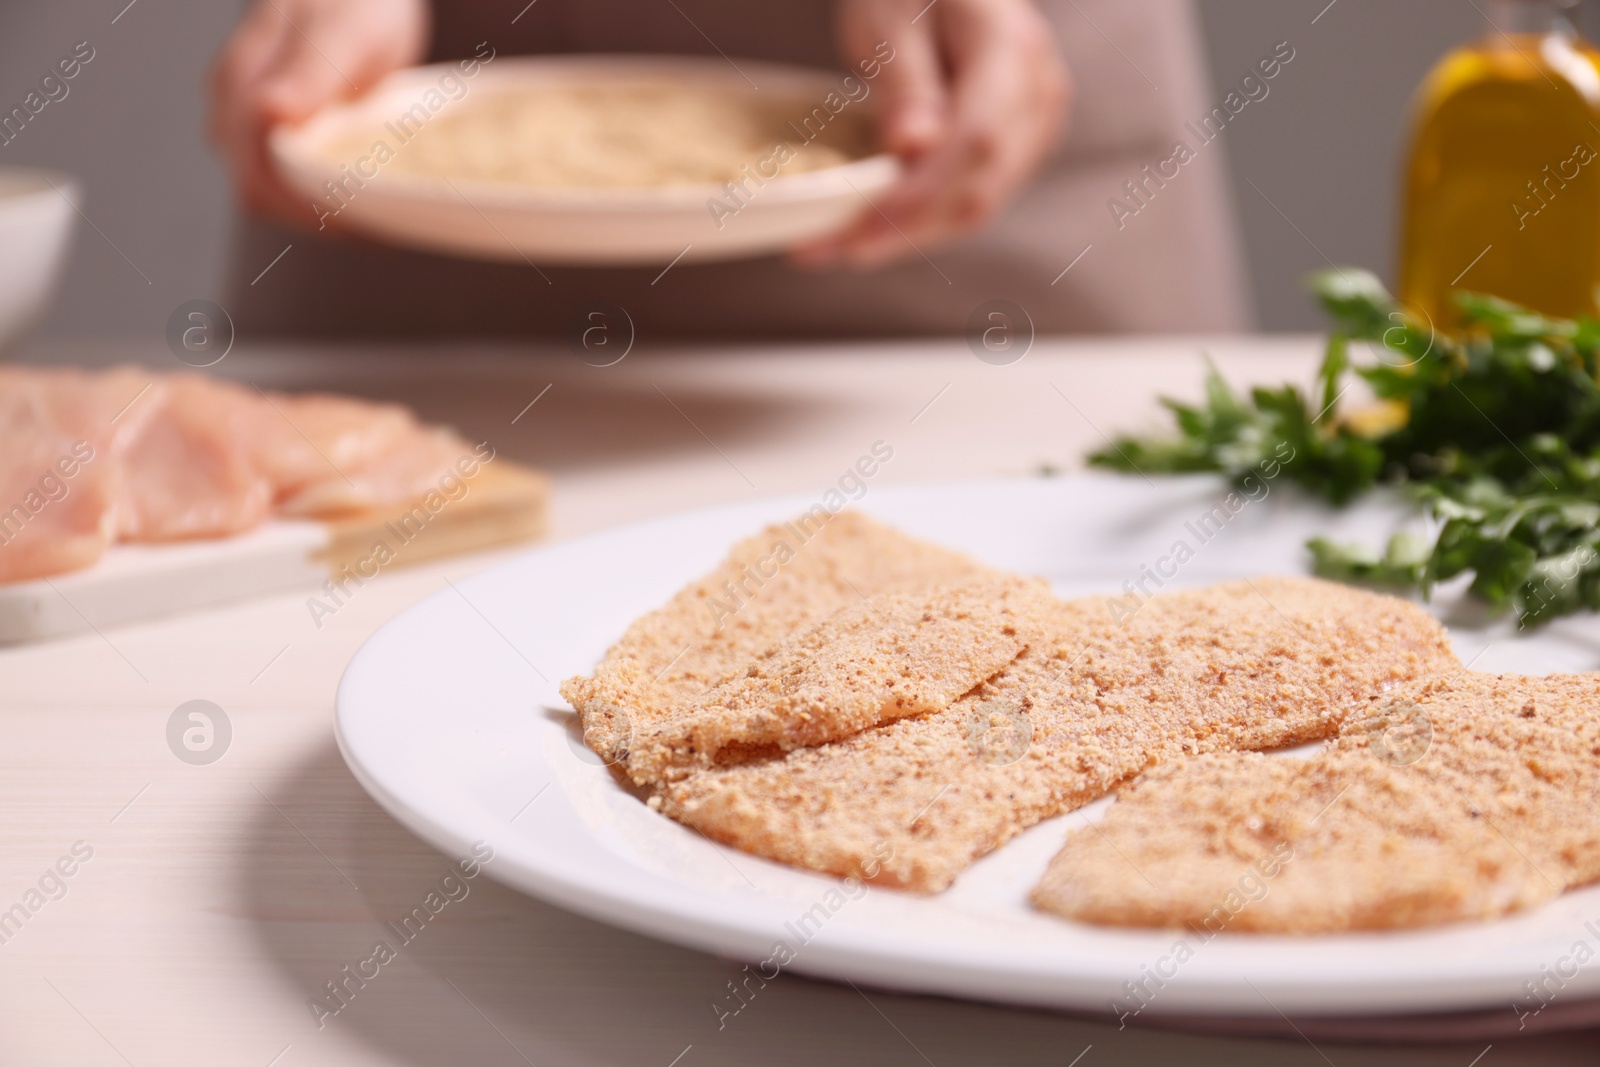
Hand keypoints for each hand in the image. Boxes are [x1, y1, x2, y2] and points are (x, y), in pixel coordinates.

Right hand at [209, 0, 429, 225]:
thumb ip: (308, 70)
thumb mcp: (343, 30)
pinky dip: (321, 196)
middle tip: (376, 219)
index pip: (255, 174)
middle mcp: (233, 108)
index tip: (357, 214)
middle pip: (258, 192)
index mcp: (243, 83)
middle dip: (314, 215)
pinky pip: (286, 180)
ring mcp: (248, 122)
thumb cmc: (354, 0)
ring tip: (372, 209)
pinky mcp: (272, 132)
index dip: (304, 206)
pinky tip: (360, 195)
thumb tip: (269, 110)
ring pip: (269, 193)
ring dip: (317, 210)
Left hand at [798, 0, 1070, 267]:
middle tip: (827, 249)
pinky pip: (972, 198)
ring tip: (835, 245)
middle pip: (978, 189)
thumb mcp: (892, 18)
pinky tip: (870, 226)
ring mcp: (1037, 125)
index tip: (856, 234)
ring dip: (905, 237)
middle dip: (900, 232)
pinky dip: (920, 220)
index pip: (975, 143)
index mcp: (1012, 50)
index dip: (918, 199)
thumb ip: (906, 81)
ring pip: (976, 206)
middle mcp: (1040, 94)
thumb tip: (912, 149)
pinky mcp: (1019, 148)